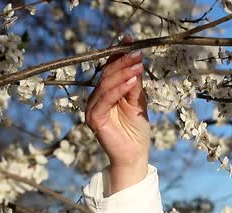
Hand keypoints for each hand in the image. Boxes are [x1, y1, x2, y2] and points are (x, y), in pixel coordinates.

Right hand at [86, 36, 149, 194]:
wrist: (135, 154)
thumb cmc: (137, 130)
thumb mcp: (138, 102)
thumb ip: (135, 84)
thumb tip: (136, 61)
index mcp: (106, 93)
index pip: (110, 69)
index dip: (119, 54)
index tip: (131, 39)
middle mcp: (96, 98)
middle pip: (107, 74)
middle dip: (123, 61)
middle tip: (137, 52)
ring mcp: (93, 108)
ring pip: (106, 84)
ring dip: (123, 73)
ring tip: (138, 64)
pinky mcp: (94, 119)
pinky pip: (106, 99)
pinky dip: (119, 89)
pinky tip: (132, 81)